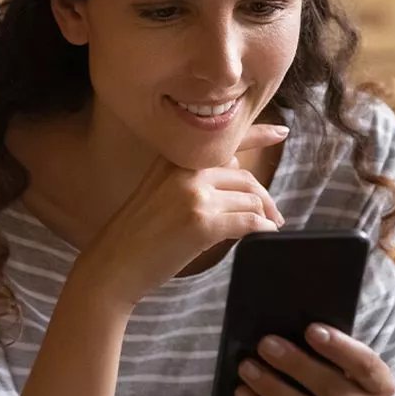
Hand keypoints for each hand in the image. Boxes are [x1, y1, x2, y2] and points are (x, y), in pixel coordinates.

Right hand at [71, 124, 288, 309]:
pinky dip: (262, 228)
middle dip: (265, 196)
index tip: (281, 131)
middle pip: (244, 176)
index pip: (225, 142)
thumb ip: (191, 181)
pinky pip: (248, 221)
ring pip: (250, 198)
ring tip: (270, 226)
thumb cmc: (135, 236)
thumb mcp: (157, 193)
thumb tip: (232, 184)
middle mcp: (185, 171)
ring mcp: (195, 195)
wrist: (113, 265)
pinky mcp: (203, 223)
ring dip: (266, 215)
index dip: (258, 133)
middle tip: (275, 214)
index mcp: (174, 160)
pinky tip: (266, 233)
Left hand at [235, 324, 394, 395]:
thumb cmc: (330, 395)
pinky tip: (244, 395)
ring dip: (272, 387)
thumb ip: (326, 356)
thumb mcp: (340, 374)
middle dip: (295, 363)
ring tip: (247, 367)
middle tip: (265, 344)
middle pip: (331, 388)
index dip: (340, 347)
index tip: (310, 329)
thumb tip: (287, 329)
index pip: (366, 365)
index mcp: (381, 388)